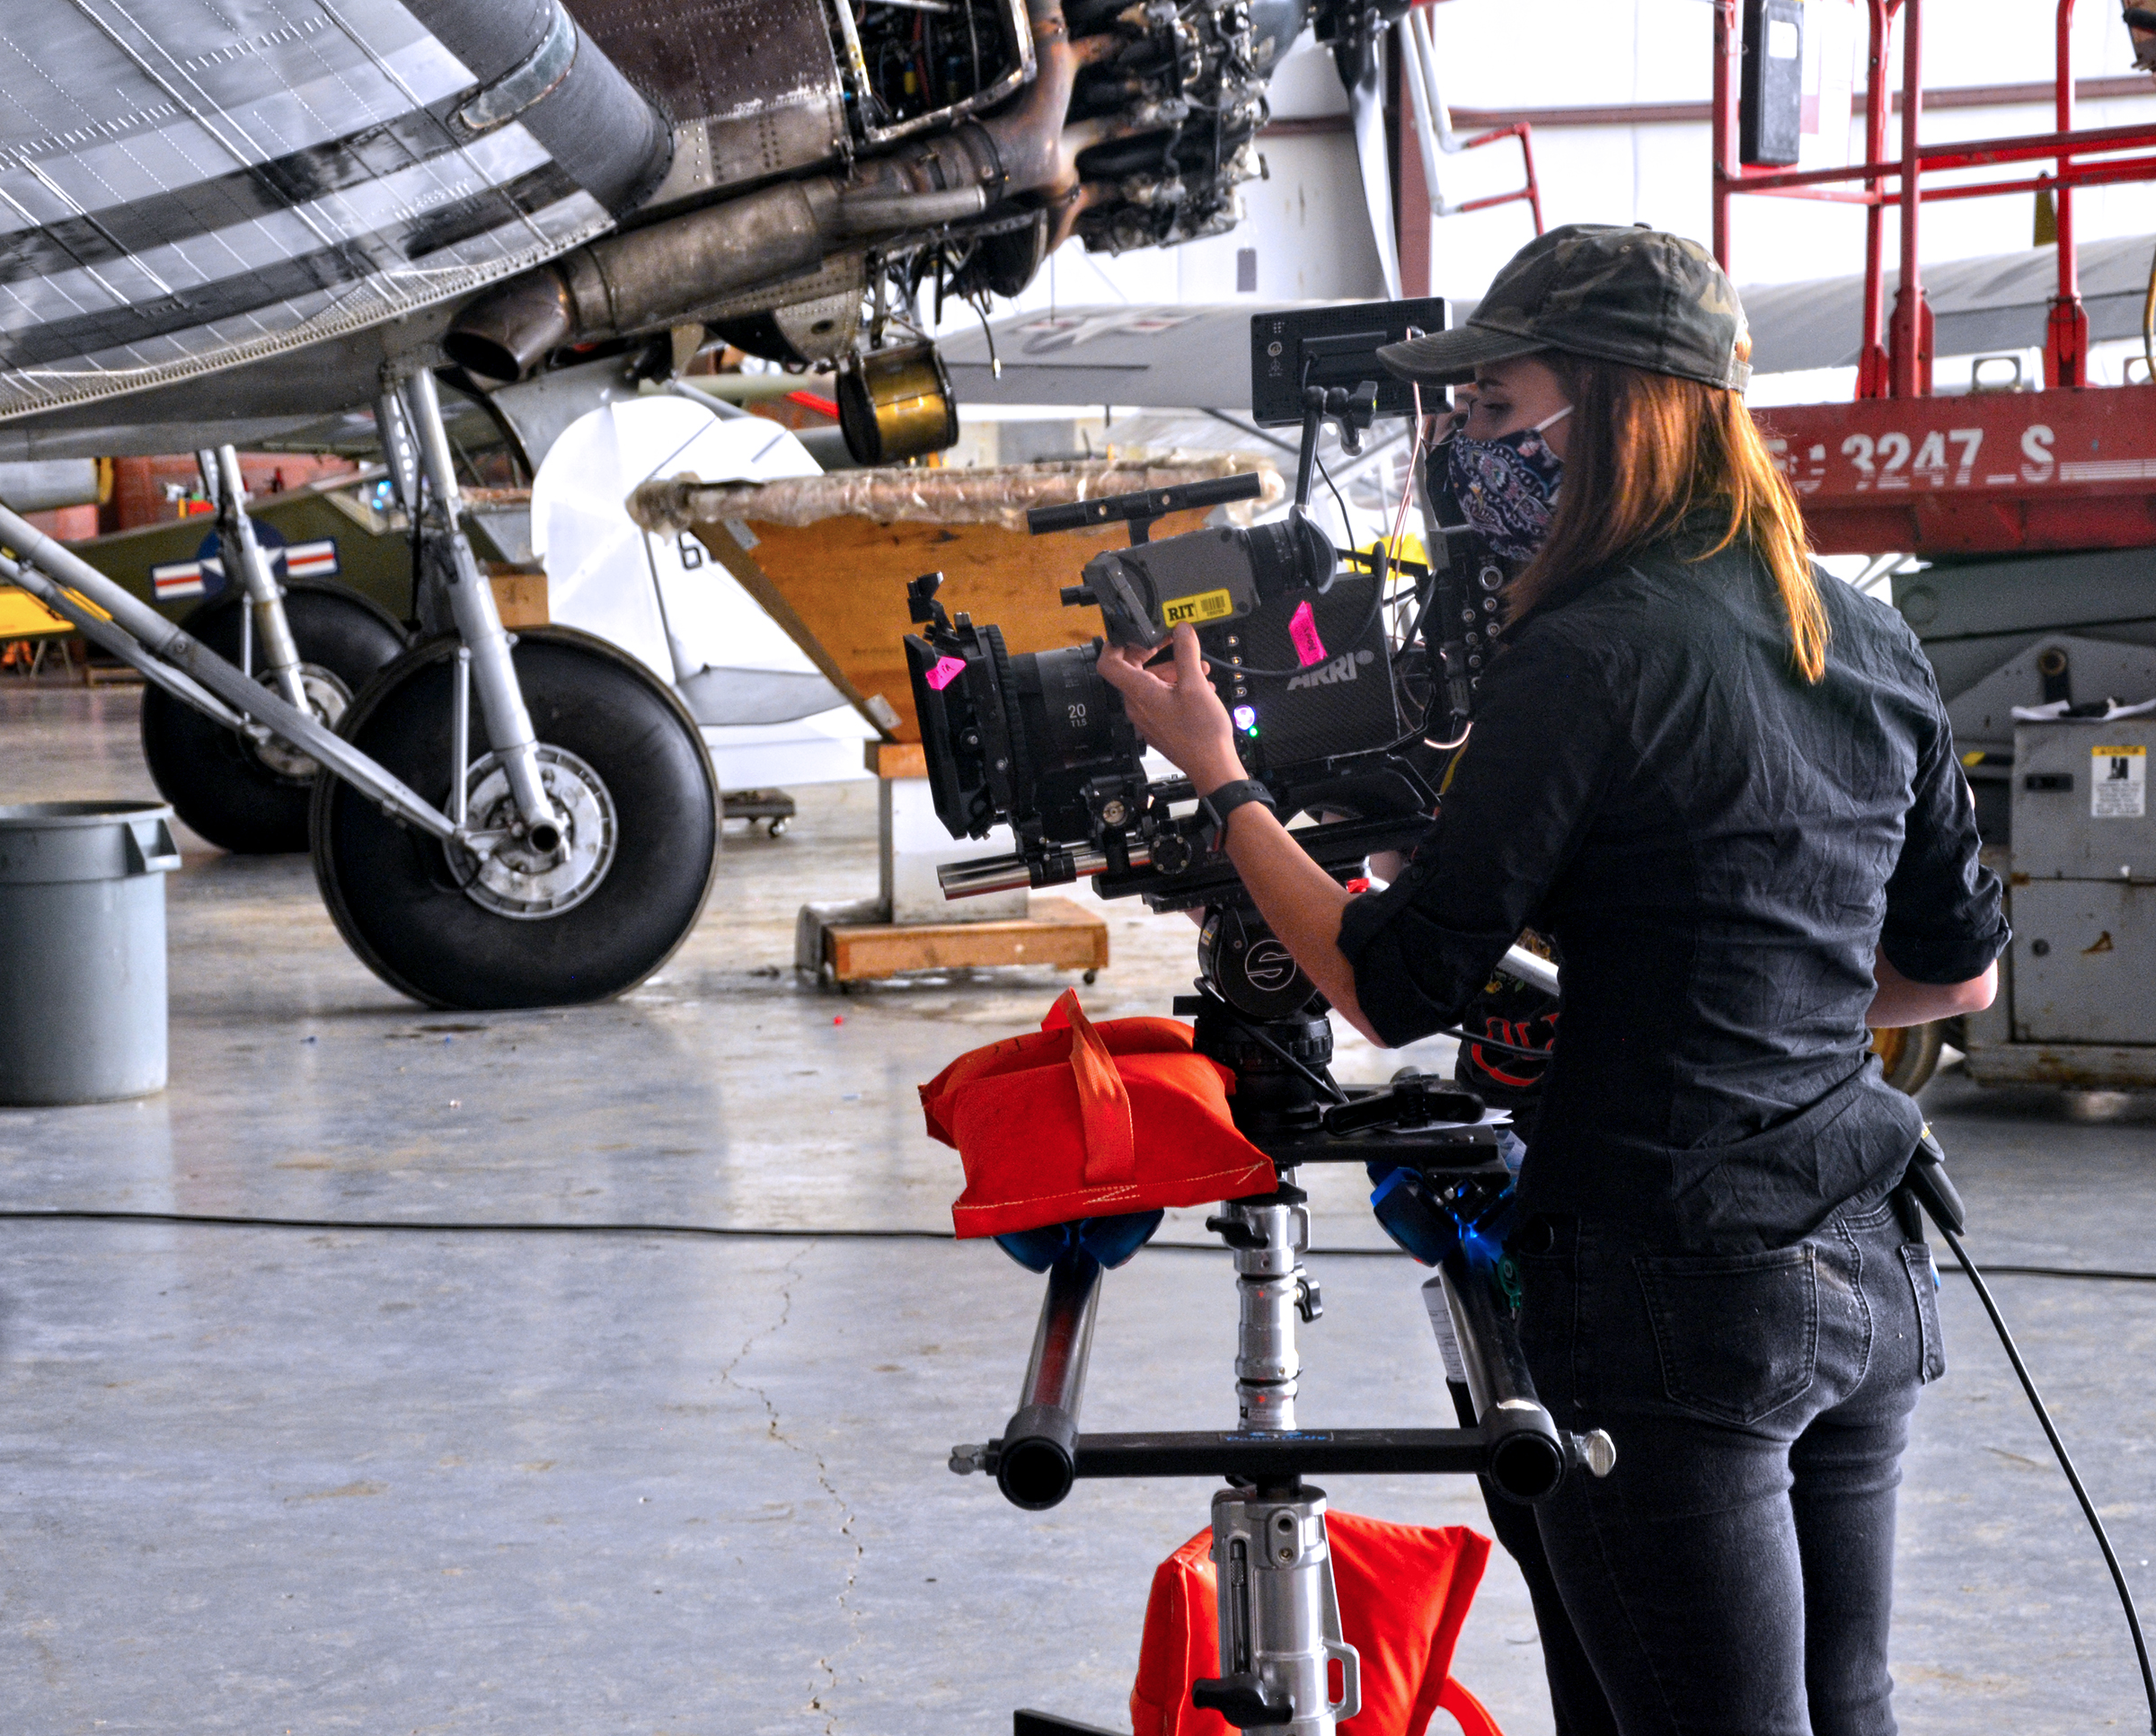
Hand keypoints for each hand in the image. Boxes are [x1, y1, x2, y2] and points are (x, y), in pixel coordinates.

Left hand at [1096, 623, 1243, 794]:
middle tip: (1170, 640)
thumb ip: (1186, 652)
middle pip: (1133, 670)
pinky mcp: (1159, 724)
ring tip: (1197, 666)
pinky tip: (1200, 685)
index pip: (1108, 663)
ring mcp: (1147, 717)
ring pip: (1151, 683)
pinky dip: (1175, 686)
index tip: (1131, 632)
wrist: (1212, 765)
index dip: (1115, 643)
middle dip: (1153, 652)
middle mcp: (1137, 706)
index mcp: (1139, 693)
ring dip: (1172, 669)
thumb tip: (1181, 629)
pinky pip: (1160, 697)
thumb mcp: (1195, 685)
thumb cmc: (1201, 732)